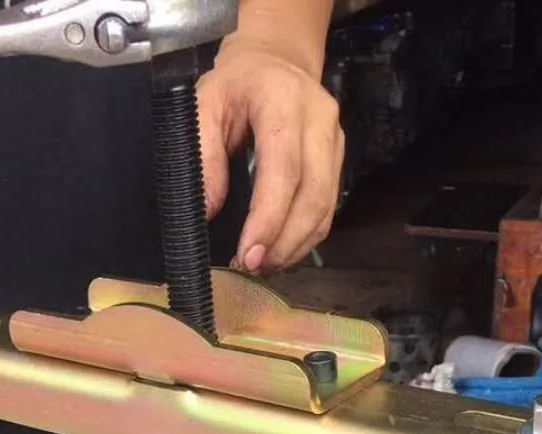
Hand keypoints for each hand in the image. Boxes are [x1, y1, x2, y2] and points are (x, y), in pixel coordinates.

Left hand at [198, 40, 342, 274]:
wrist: (276, 60)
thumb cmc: (236, 85)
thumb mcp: (204, 105)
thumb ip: (203, 155)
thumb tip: (207, 211)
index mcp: (283, 101)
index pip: (284, 170)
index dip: (268, 218)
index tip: (248, 253)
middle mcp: (319, 120)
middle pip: (313, 196)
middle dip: (283, 241)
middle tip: (253, 266)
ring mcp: (335, 141)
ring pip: (325, 208)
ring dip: (295, 246)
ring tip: (263, 265)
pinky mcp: (338, 160)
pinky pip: (328, 210)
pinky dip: (305, 238)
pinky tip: (280, 252)